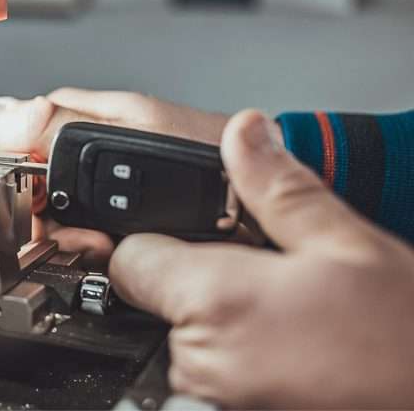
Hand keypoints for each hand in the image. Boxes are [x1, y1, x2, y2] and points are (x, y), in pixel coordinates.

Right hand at [0, 88, 229, 262]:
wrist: (262, 206)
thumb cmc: (209, 156)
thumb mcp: (127, 130)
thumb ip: (58, 123)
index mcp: (93, 116)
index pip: (23, 131)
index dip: (11, 163)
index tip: (17, 192)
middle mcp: (99, 152)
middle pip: (39, 182)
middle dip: (42, 210)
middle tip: (63, 227)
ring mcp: (113, 191)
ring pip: (60, 217)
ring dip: (67, 237)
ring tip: (93, 244)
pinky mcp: (128, 225)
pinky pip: (88, 241)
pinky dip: (91, 254)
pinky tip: (105, 255)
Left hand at [110, 110, 413, 407]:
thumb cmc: (407, 345)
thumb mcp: (349, 246)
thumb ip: (278, 189)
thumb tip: (243, 134)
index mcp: (217, 301)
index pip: (132, 260)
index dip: (158, 241)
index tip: (197, 239)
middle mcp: (201, 361)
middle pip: (159, 303)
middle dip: (204, 287)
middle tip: (274, 285)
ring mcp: (212, 400)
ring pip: (190, 345)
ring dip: (228, 332)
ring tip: (296, 327)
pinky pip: (214, 383)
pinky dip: (243, 367)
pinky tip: (297, 359)